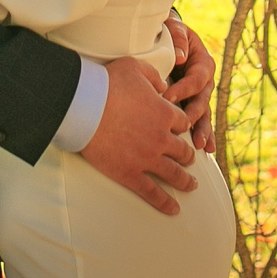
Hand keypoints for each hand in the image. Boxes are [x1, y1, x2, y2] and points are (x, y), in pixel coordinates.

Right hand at [80, 57, 197, 214]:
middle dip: (188, 156)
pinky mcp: (130, 174)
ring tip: (191, 186)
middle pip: (183, 150)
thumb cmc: (107, 83)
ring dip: (185, 181)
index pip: (183, 122)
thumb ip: (154, 76)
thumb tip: (164, 85)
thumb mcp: (134, 67)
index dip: (183, 125)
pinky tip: (174, 210)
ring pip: (174, 174)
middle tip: (189, 160)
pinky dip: (165, 203)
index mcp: (165, 113)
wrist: (84, 105)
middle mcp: (162, 138)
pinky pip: (153, 192)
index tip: (181, 129)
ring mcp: (147, 158)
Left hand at [164, 15, 216, 153]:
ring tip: (200, 145)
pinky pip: (199, 120)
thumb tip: (180, 57)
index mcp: (203, 62)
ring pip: (203, 114)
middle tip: (183, 125)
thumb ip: (179, 38)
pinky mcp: (192, 104)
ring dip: (202, 130)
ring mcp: (200, 95)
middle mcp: (205, 81)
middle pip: (202, 100)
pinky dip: (204, 135)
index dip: (183, 88)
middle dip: (193, 115)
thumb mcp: (174, 28)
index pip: (195, 78)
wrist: (167, 39)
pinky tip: (207, 149)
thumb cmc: (170, 33)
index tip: (167, 97)